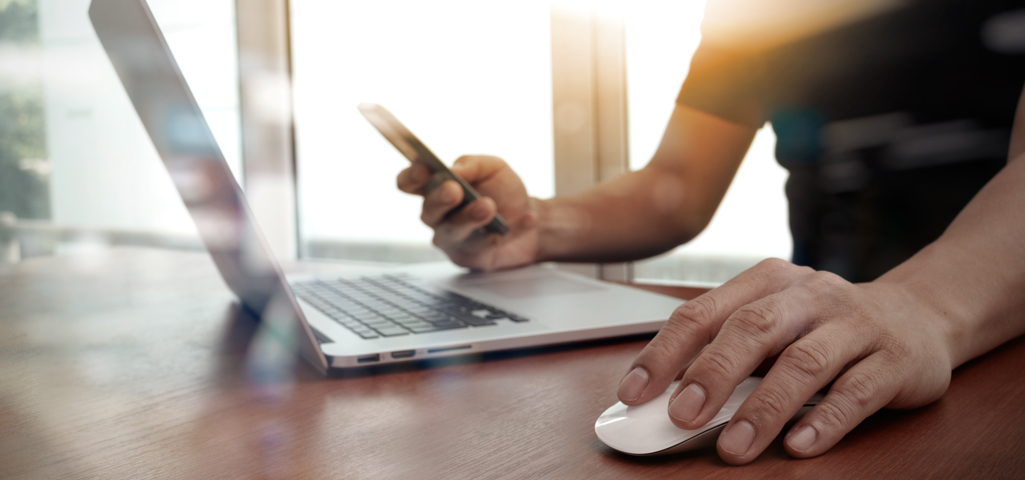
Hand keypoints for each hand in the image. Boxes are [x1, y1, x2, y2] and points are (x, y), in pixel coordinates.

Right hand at [396, 155, 539, 270]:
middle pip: (428, 211)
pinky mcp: (472, 258)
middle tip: (455, 190)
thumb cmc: (504, 190)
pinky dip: (511, 231)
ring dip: (470, 218)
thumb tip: (454, 170)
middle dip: (441, 200)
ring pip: (453, 232)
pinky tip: (528, 220)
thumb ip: (472, 165)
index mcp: (436, 188)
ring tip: (488, 207)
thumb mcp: (493, 167)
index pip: (409, 183)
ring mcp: (453, 239)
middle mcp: (439, 215)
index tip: (424, 169)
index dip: (411, 177)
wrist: (532, 218)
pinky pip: (487, 245)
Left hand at [616, 258, 953, 463]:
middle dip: (712, 374)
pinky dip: (826, 420)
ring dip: (764, 408)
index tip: (633, 393)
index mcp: (767, 282)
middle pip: (752, 329)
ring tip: (734, 447)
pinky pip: (857, 390)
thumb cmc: (824, 325)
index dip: (664, 354)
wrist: (920, 315)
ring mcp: (855, 323)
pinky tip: (799, 445)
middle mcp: (809, 295)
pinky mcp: (895, 358)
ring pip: (804, 363)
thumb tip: (668, 399)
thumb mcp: (775, 325)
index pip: (704, 313)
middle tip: (680, 416)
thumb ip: (728, 353)